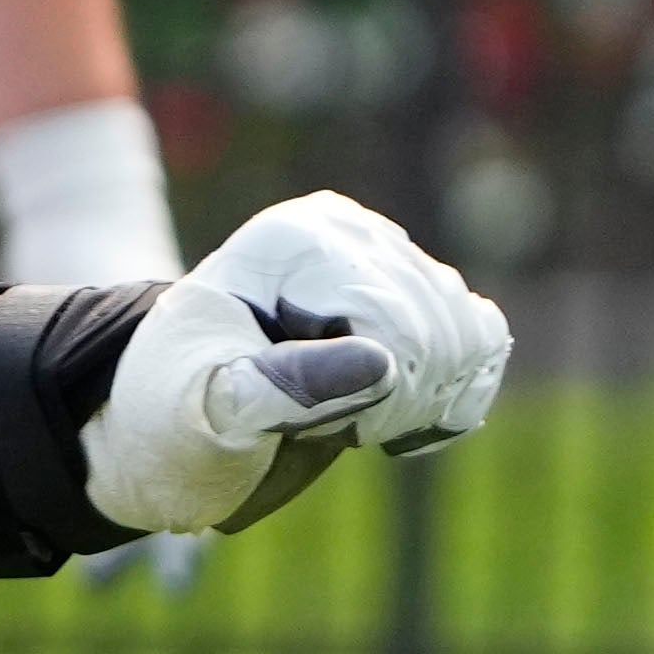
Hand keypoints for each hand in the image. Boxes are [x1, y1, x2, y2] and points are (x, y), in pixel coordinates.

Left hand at [78, 190, 514, 536]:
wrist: (171, 416)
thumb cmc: (175, 417)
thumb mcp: (205, 412)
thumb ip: (279, 388)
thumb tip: (381, 365)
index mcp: (293, 239)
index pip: (393, 327)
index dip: (371, 400)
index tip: (304, 423)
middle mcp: (347, 230)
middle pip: (438, 332)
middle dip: (391, 403)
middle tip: (318, 423)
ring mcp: (386, 256)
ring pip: (468, 336)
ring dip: (418, 401)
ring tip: (345, 412)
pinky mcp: (415, 288)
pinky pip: (482, 336)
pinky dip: (456, 390)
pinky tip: (397, 412)